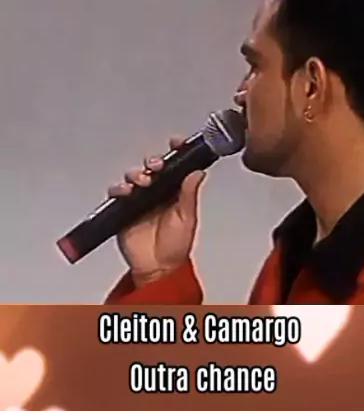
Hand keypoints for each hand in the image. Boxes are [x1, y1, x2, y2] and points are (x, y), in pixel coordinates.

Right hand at [108, 137, 205, 286]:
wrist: (156, 269)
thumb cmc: (176, 246)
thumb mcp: (187, 219)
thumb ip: (189, 195)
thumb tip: (198, 172)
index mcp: (176, 190)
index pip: (176, 164)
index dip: (177, 150)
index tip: (177, 141)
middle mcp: (157, 191)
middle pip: (152, 166)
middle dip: (153, 161)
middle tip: (156, 166)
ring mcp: (140, 199)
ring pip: (134, 176)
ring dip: (137, 174)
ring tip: (142, 182)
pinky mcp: (123, 209)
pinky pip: (117, 192)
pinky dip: (119, 188)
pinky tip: (125, 192)